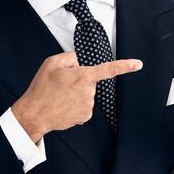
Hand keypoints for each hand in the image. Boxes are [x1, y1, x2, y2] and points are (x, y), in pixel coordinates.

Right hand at [12, 51, 142, 140]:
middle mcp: (89, 92)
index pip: (108, 69)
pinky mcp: (85, 116)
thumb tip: (79, 63)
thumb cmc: (42, 89)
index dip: (125, 66)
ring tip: (60, 96)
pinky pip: (84, 105)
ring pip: (87, 94)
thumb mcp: (52, 63)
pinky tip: (64, 105)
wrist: (34, 114)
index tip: (138, 64)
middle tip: (61, 85)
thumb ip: (70, 57)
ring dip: (76, 93)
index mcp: (83, 76)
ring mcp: (88, 105)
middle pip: (90, 81)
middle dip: (79, 81)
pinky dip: (75, 104)